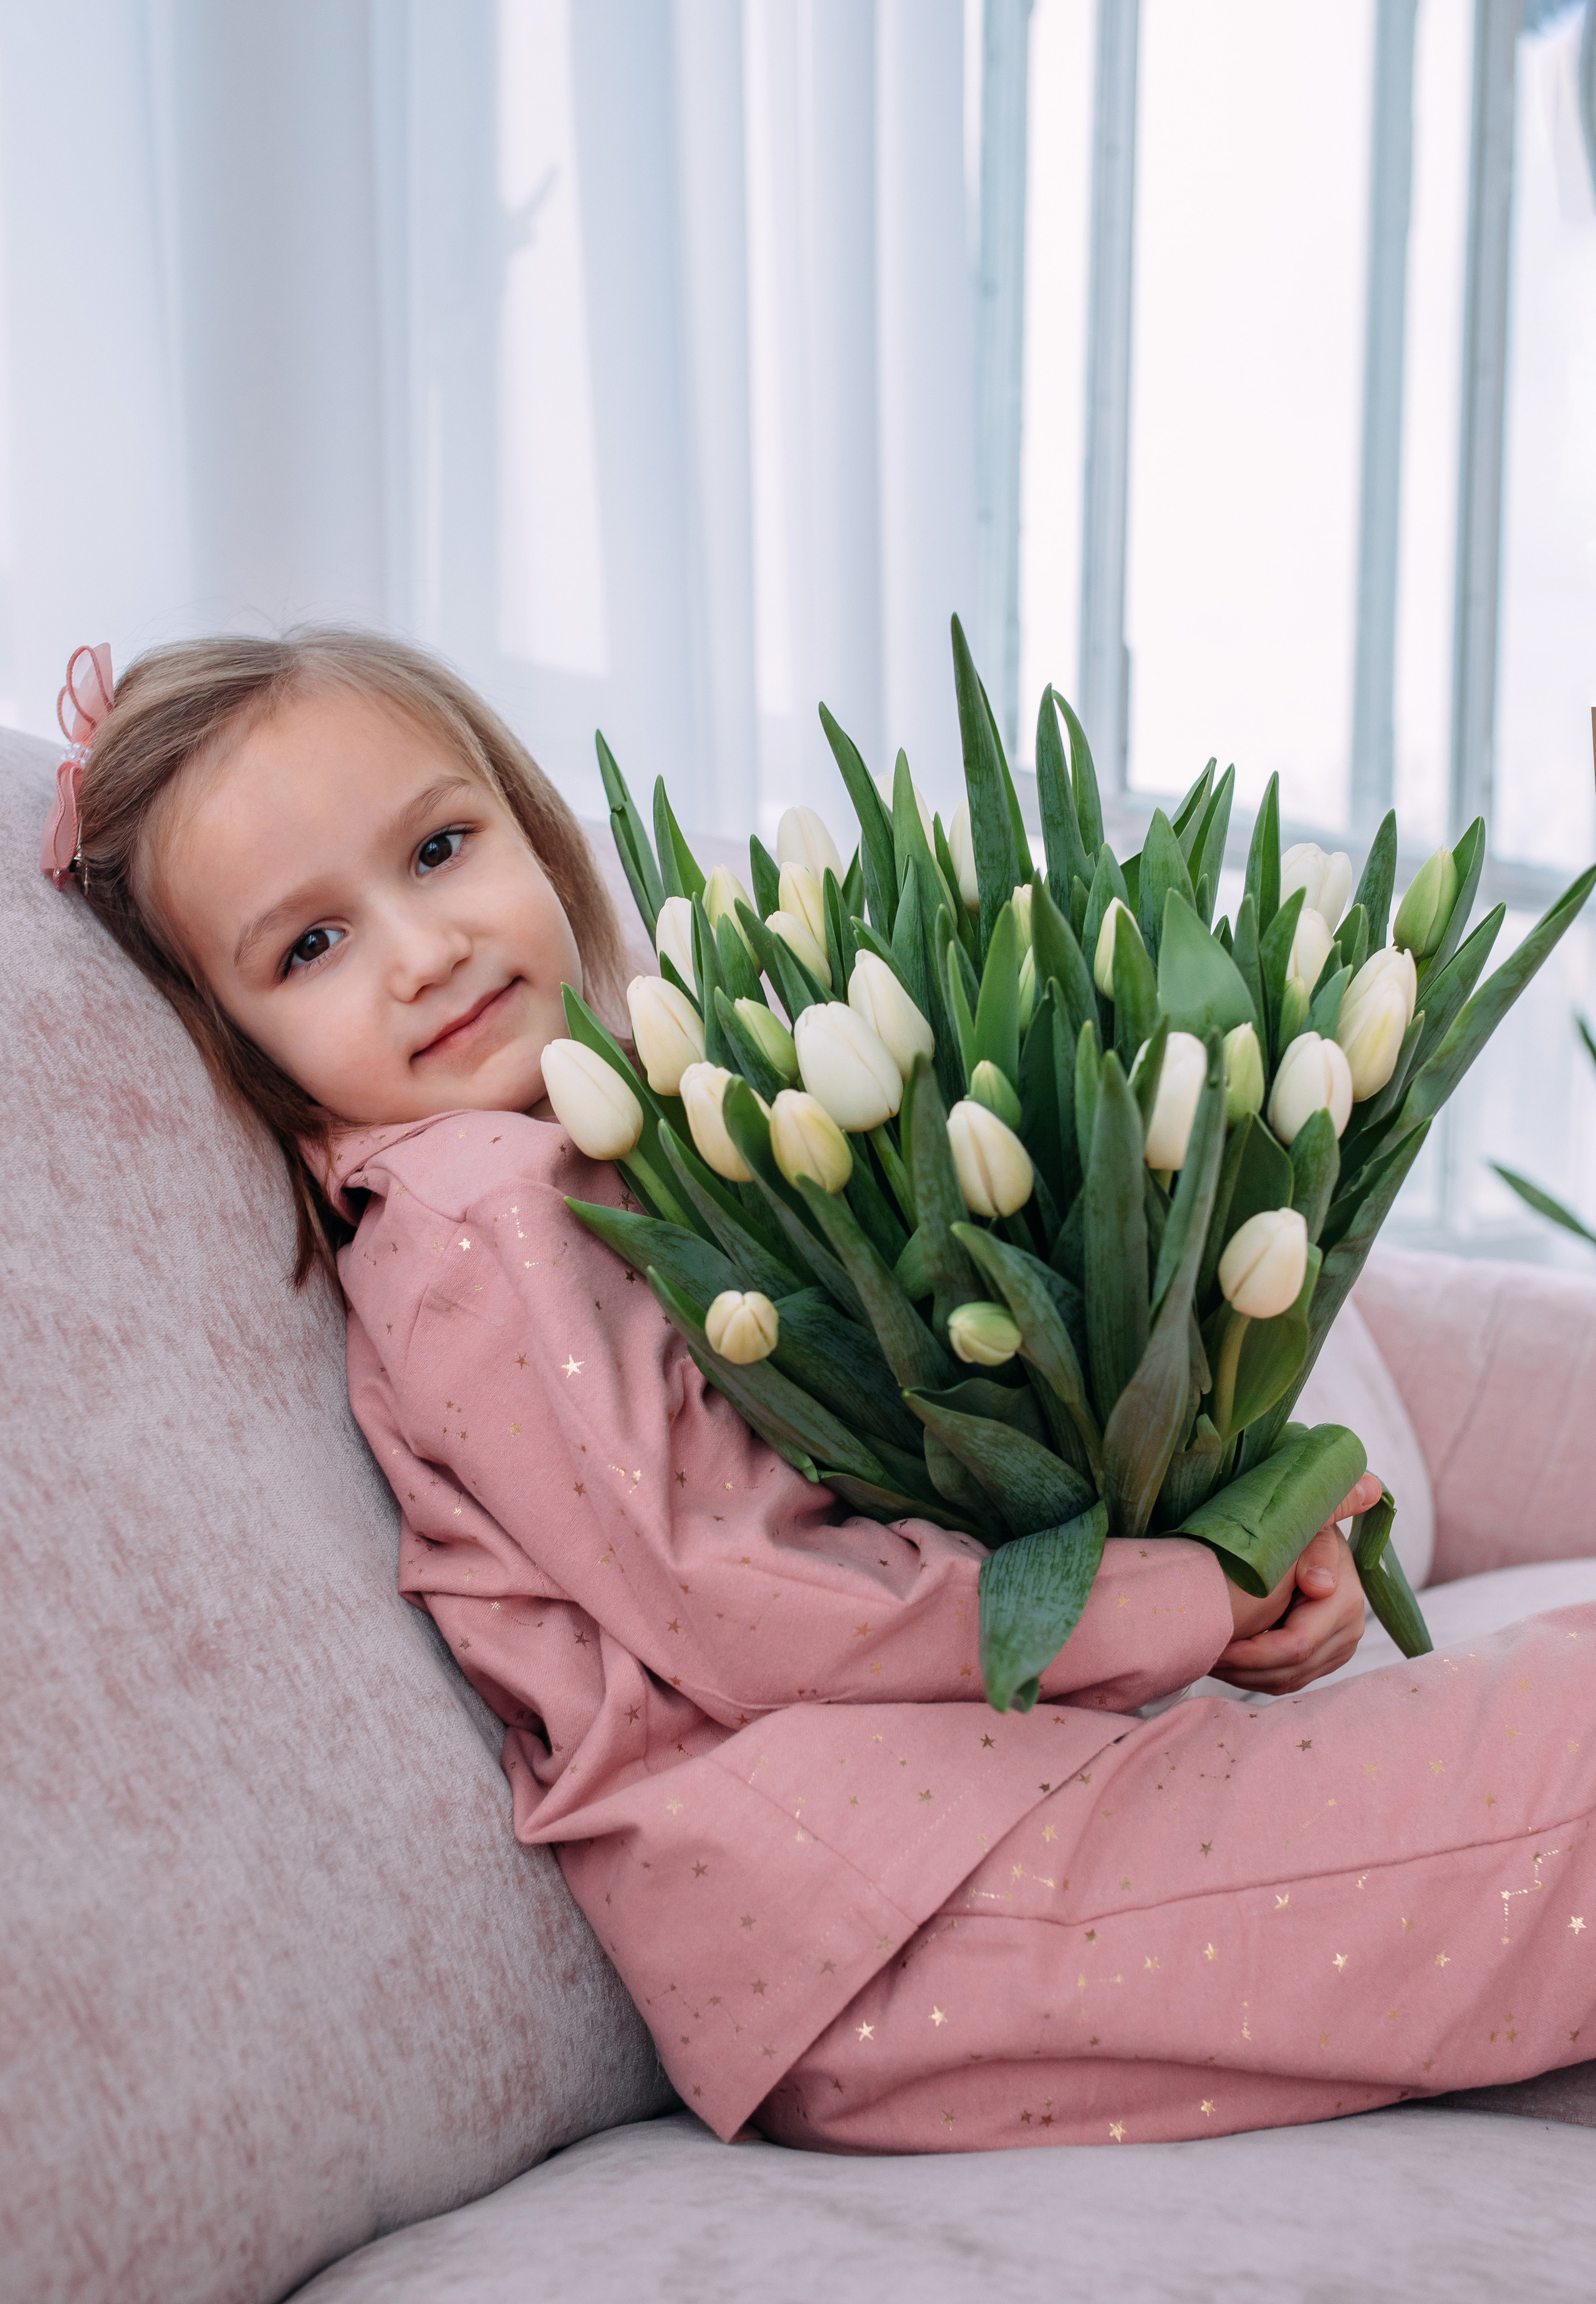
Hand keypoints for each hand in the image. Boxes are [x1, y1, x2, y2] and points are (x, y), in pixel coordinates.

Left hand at [1211, 1472, 1381, 1695]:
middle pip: (1289, 1670)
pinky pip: (1288, 1680)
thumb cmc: (1298, 1522)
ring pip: (1286, 1681)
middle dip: (1241, 1668)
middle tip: (1202, 1654)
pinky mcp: (1326, 1657)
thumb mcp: (1304, 1523)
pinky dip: (1253, 1676)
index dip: (1251, 1652)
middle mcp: (1349, 1630)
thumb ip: (1313, 1543)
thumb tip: (1320, 1586)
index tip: (1215, 1644)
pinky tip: (1225, 1661)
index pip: (1295, 1645)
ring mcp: (1340, 1648)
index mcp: (1344, 1600)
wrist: (1310, 1529)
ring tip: (1207, 1657)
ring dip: (1243, 1675)